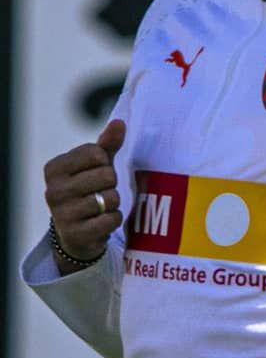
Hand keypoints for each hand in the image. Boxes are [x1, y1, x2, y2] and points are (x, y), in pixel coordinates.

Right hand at [42, 120, 127, 270]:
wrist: (76, 233)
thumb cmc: (87, 191)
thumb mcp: (95, 166)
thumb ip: (107, 144)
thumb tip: (119, 123)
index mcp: (55, 168)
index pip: (97, 153)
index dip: (106, 163)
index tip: (96, 172)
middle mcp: (53, 190)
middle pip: (107, 175)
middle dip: (112, 184)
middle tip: (101, 192)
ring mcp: (62, 214)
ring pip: (111, 198)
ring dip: (114, 203)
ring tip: (101, 207)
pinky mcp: (75, 234)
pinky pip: (111, 220)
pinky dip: (114, 219)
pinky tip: (102, 221)